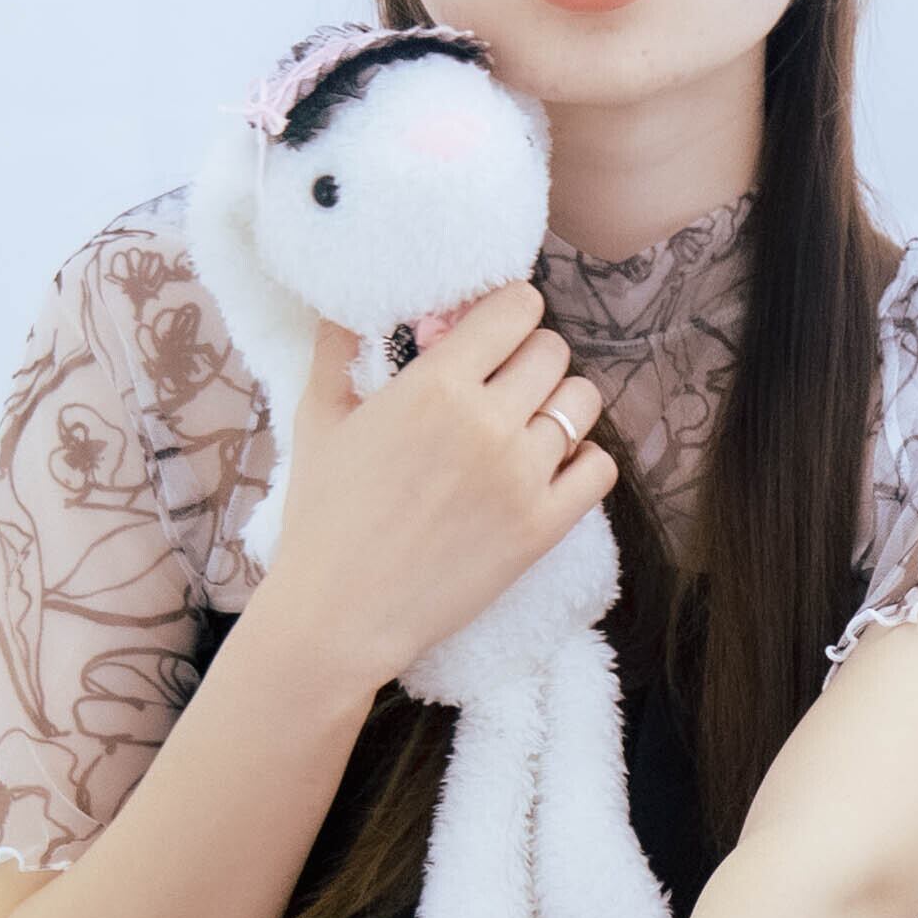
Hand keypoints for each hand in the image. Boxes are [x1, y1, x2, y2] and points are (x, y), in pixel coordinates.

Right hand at [259, 288, 613, 695]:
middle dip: (528, 357)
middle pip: (553, 350)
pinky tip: (548, 469)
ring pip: (582, 402)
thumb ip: (338, 348)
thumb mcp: (318, 418)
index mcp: (436, 385)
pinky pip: (600, 467)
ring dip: (558, 405)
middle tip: (501, 383)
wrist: (340, 614)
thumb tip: (348, 303)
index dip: (507, 312)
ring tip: (524, 427)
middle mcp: (488, 422)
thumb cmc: (324, 516)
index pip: (517, 307)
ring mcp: (522, 476)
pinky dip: (582, 461)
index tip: (489, 332)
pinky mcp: (542, 527)